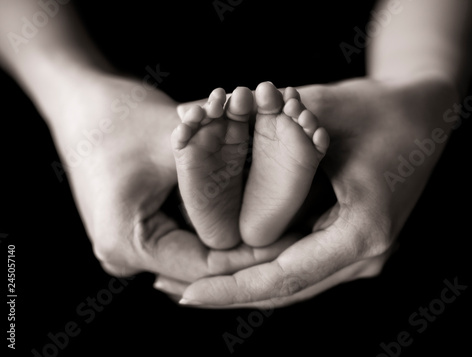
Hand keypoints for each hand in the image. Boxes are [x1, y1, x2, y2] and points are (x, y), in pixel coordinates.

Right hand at [49, 71, 294, 295]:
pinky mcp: (134, 233)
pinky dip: (210, 226)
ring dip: (230, 236)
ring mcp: (126, 248)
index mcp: (128, 242)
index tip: (293, 239)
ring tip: (276, 225)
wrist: (79, 102)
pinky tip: (242, 213)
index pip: (208, 265)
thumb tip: (277, 200)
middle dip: (246, 248)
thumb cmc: (120, 115)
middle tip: (293, 234)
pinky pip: (180, 240)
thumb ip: (220, 177)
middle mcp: (123, 256)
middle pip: (201, 265)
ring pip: (192, 253)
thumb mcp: (176, 141)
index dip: (254, 253)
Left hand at [175, 75, 457, 306]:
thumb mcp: (320, 115)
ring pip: (291, 283)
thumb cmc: (377, 108)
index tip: (185, 295)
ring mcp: (361, 254)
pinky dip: (265, 266)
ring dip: (242, 283)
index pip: (282, 277)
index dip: (231, 288)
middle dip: (227, 291)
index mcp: (360, 232)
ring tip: (191, 284)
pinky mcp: (352, 243)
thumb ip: (265, 129)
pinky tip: (232, 263)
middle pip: (283, 290)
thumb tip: (196, 119)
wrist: (424, 113)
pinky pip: (301, 264)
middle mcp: (364, 256)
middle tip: (173, 289)